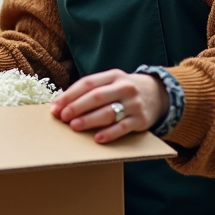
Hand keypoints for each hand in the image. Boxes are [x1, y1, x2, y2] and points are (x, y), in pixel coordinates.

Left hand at [50, 69, 168, 143]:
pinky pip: (123, 127)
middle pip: (97, 97)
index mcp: (113, 76)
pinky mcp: (142, 119)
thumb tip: (61, 105)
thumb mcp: (111, 83)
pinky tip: (97, 138)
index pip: (88, 83)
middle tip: (62, 117)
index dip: (69, 95)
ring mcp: (134, 103)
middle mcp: (124, 87)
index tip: (55, 106)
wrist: (159, 94)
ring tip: (74, 126)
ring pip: (109, 112)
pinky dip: (110, 133)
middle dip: (77, 107)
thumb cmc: (124, 91)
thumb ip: (91, 91)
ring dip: (89, 120)